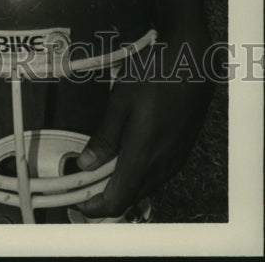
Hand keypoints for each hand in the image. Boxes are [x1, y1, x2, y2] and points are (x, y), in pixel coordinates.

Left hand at [74, 26, 213, 218]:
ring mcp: (175, 160)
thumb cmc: (154, 77)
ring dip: (123, 185)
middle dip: (106, 196)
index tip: (78, 201)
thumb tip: (85, 164)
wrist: (193, 63)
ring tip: (100, 168)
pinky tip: (126, 156)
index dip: (95, 207)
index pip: (118, 200)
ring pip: (145, 187)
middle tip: (84, 183)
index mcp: (143, 156)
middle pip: (131, 198)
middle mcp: (162, 167)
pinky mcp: (181, 152)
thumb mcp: (120, 102)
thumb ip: (104, 138)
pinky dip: (138, 174)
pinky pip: (157, 174)